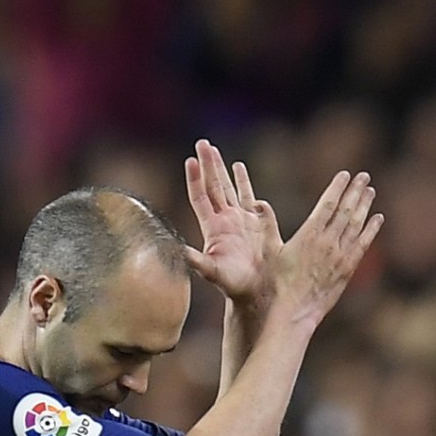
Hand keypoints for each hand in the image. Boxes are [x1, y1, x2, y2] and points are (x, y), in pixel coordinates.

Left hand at [183, 140, 282, 302]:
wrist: (257, 292)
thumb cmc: (233, 285)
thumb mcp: (213, 272)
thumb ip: (197, 261)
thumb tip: (176, 249)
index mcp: (214, 228)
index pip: (201, 198)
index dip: (196, 180)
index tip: (191, 160)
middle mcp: (226, 221)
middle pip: (214, 187)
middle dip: (209, 165)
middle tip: (202, 143)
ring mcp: (242, 221)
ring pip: (230, 189)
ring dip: (224, 170)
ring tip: (216, 151)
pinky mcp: (259, 225)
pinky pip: (251, 200)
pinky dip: (246, 184)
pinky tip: (241, 171)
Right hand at [272, 170, 383, 325]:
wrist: (293, 312)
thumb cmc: (277, 284)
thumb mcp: (269, 252)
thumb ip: (267, 226)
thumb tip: (258, 203)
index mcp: (308, 235)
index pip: (327, 204)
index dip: (337, 187)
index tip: (345, 174)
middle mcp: (327, 243)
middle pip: (346, 210)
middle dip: (355, 191)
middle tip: (364, 176)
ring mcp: (340, 256)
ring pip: (357, 225)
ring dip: (365, 206)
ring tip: (371, 191)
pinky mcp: (348, 270)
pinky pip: (363, 245)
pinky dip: (371, 230)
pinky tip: (377, 218)